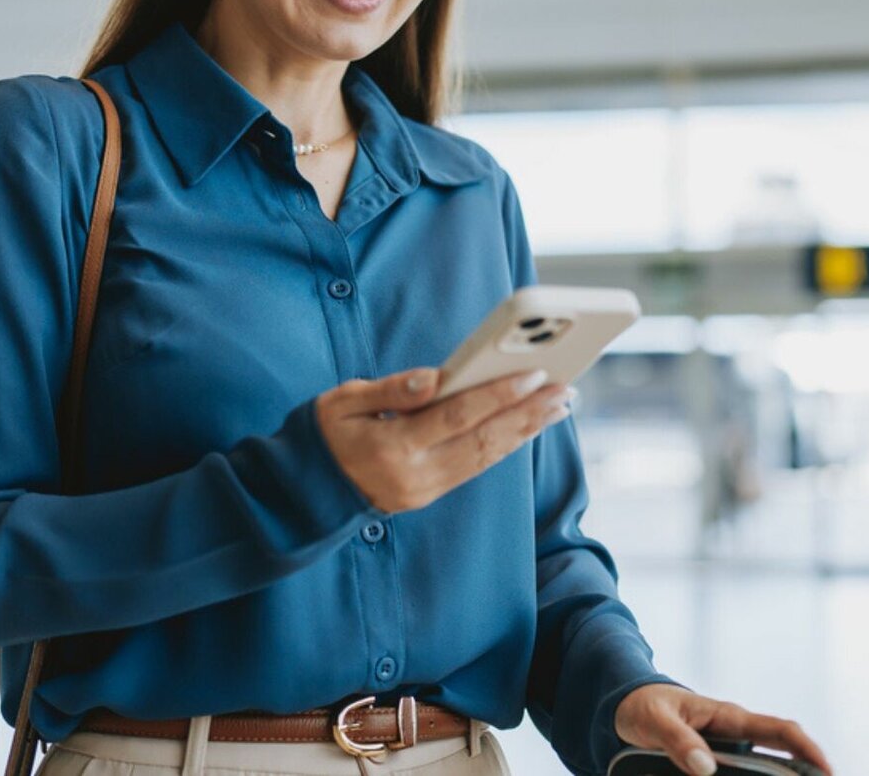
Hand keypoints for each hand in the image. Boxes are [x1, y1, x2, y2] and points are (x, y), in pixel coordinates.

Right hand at [314, 367, 571, 512]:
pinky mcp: (430, 494)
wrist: (303, 493)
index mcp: (392, 446)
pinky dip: (505, 445)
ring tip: (558, 405)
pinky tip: (527, 426)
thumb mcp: (342, 402)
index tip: (534, 375)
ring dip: (526, 430)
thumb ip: (391, 389)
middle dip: (527, 413)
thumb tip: (435, 376)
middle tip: (564, 389)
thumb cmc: (324, 434)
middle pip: (483, 441)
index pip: (456, 416)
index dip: (497, 395)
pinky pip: (476, 467)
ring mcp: (425, 489)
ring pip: (486, 458)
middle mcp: (416, 474)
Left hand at [615, 683, 832, 775]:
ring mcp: (727, 750)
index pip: (779, 731)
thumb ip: (678, 741)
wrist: (626, 705)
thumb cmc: (643, 706)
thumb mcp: (655, 720)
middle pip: (782, 755)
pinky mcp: (714, 763)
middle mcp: (735, 734)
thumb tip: (705, 767)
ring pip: (764, 770)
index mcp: (728, 717)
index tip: (827, 769)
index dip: (807, 749)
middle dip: (804, 773)